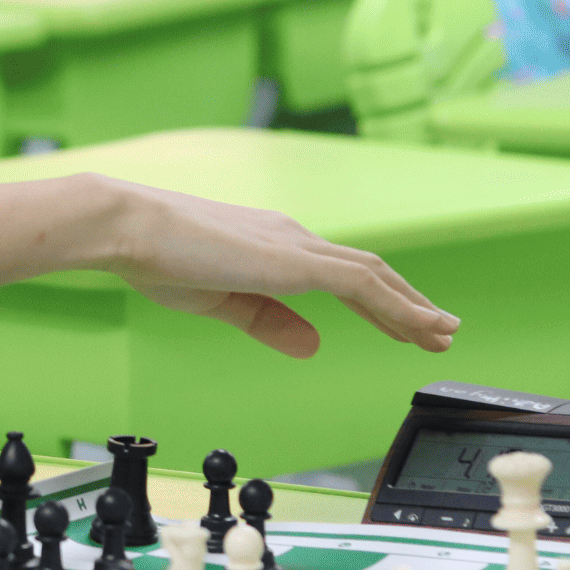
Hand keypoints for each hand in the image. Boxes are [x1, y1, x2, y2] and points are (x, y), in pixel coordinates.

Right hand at [93, 178, 460, 358]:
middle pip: (367, 272)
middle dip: (407, 305)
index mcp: (270, 245)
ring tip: (442, 335)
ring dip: (412, 307)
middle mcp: (290, 238)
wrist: (127, 226)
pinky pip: (361, 284)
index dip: (377, 301)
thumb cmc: (155, 257)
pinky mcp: (293, 261)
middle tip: (439, 333)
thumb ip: (267, 321)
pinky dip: (398, 306)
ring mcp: (294, 246)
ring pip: (373, 276)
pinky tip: (420, 327)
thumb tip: (311, 344)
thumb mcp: (217, 300)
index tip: (403, 325)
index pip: (338, 274)